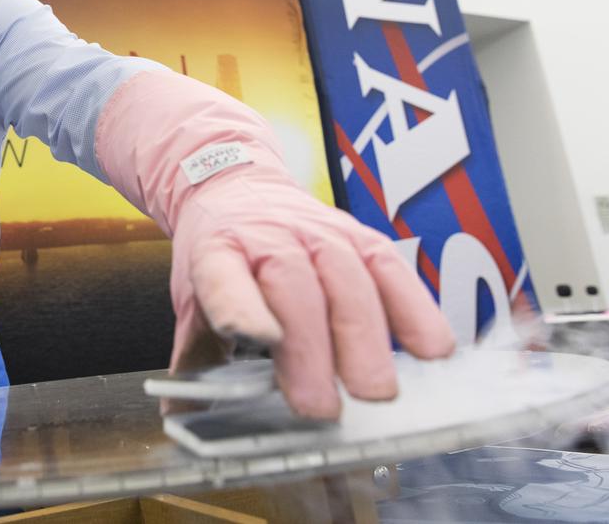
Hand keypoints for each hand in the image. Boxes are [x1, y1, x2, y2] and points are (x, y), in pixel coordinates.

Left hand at [171, 172, 455, 419]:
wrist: (238, 186)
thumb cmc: (222, 253)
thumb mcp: (191, 299)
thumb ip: (194, 360)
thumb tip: (178, 422)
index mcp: (218, 253)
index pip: (224, 278)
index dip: (241, 308)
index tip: (258, 340)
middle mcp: (270, 237)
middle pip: (294, 289)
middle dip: (312, 351)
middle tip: (321, 409)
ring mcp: (321, 233)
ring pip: (349, 281)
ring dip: (366, 340)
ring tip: (376, 392)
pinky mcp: (363, 237)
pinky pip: (395, 272)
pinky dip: (416, 312)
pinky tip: (430, 351)